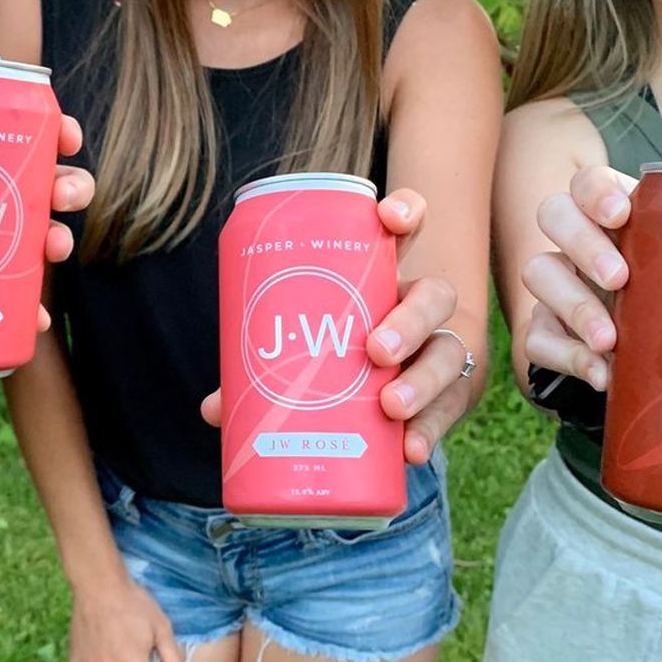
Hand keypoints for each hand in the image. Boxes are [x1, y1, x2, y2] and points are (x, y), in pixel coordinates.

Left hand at [0, 116, 92, 329]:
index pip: (41, 137)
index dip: (63, 134)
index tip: (67, 139)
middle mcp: (11, 194)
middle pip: (57, 186)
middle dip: (72, 188)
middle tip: (60, 197)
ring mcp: (7, 236)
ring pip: (51, 234)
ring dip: (62, 241)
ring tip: (52, 250)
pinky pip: (24, 292)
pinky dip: (34, 307)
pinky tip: (36, 318)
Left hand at [199, 189, 469, 463]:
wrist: (382, 403)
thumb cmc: (329, 360)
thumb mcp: (297, 354)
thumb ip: (255, 374)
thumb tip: (212, 410)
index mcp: (380, 279)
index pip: (404, 231)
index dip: (407, 212)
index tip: (389, 217)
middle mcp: (418, 310)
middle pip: (433, 296)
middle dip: (408, 320)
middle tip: (373, 351)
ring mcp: (438, 353)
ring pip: (446, 353)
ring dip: (421, 380)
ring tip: (390, 406)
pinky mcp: (448, 399)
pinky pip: (449, 411)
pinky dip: (430, 431)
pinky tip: (410, 449)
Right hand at [521, 165, 634, 391]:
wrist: (655, 354)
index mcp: (612, 214)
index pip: (588, 182)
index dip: (596, 193)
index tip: (620, 215)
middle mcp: (576, 240)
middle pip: (553, 214)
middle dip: (584, 245)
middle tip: (619, 279)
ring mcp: (555, 282)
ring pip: (537, 271)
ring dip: (574, 306)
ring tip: (609, 341)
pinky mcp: (544, 327)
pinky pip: (536, 337)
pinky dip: (567, 356)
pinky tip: (601, 374)